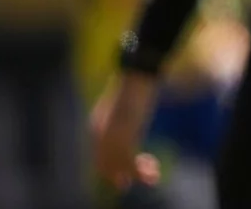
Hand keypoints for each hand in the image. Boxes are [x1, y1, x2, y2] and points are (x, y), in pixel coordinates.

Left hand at [91, 72, 161, 190]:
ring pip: (120, 166)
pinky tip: (154, 167)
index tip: (137, 165)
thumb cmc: (134, 85)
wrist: (137, 74)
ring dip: (137, 173)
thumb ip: (123, 122)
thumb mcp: (124, 107)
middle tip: (149, 174)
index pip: (101, 157)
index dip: (117, 167)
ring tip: (154, 175)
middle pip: (107, 166)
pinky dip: (140, 170)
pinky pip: (130, 162)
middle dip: (125, 174)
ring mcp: (111, 138)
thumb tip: (130, 129)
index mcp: (96, 128)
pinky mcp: (124, 137)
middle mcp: (99, 136)